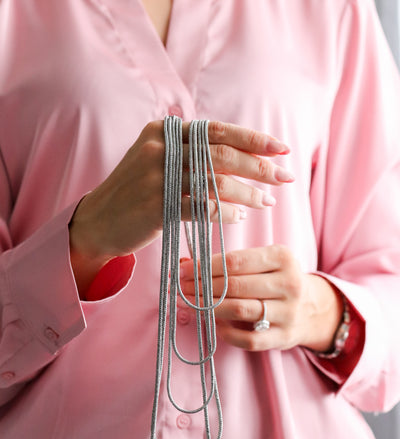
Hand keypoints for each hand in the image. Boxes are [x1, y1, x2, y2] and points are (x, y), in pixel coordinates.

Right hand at [69, 121, 292, 294]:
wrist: (99, 221)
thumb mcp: (159, 161)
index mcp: (163, 131)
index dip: (254, 139)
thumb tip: (244, 157)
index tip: (282, 149)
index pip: (218, 130)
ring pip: (215, 181)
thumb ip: (193, 153)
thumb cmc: (137, 193)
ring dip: (248, 193)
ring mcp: (156, 177)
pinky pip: (202, 207)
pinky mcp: (156, 207)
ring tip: (266, 202)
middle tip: (285, 178)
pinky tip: (240, 217)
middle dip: (259, 166)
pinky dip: (226, 212)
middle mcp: (160, 148)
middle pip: (221, 153)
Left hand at [179, 246, 342, 352]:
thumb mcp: (261, 262)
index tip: (183, 269)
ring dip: (209, 307)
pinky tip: (214, 323)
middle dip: (202, 286)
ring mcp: (289, 312)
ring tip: (190, 303)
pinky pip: (248, 339)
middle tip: (180, 288)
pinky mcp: (284, 337)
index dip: (204, 266)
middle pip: (235, 285)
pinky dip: (226, 332)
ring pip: (240, 310)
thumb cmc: (276, 279)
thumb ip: (227, 262)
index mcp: (282, 257)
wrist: (312, 308)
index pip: (235, 261)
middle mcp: (289, 283)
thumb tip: (184, 263)